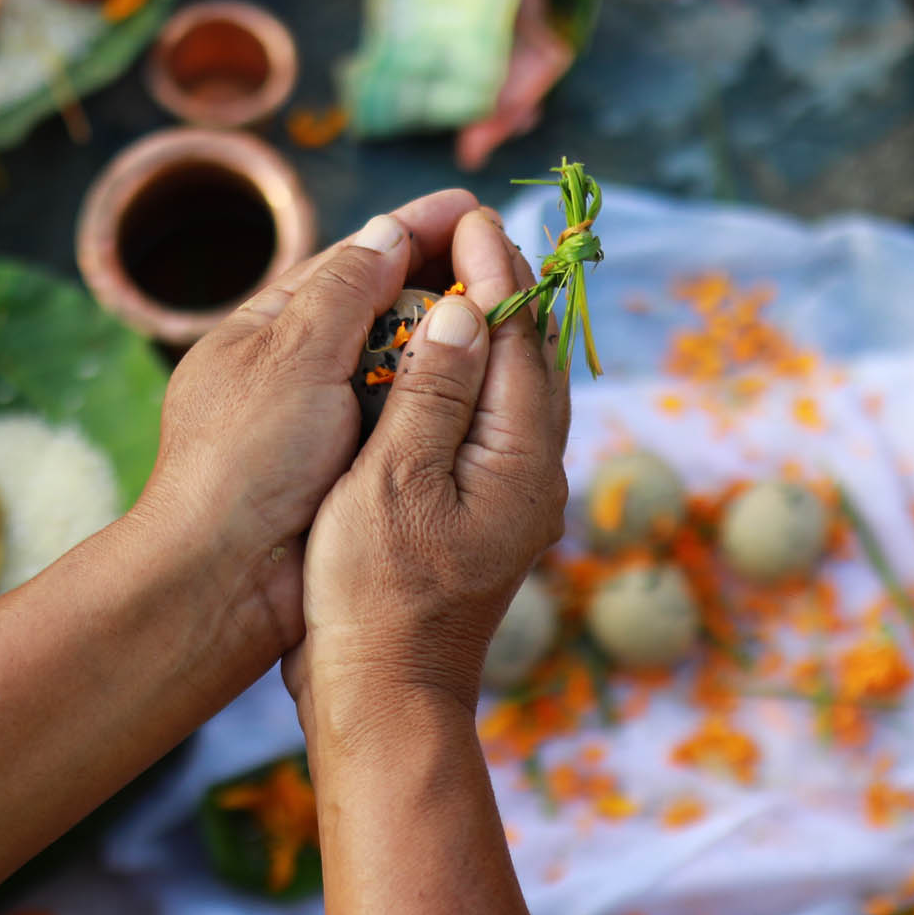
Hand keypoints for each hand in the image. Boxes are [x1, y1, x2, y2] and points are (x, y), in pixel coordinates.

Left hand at [136, 189, 480, 662]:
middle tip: (503, 257)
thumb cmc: (243, 461)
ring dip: (445, 342)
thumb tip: (389, 234)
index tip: (469, 208)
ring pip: (398, 368)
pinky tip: (483, 387)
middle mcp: (295, 371)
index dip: (411, 231)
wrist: (224, 578)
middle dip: (437, 280)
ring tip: (506, 316)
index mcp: (267, 330)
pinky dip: (440, 400)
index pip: (348, 261)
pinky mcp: (348, 473)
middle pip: (378, 310)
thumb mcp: (291, 358)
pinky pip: (405, 421)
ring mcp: (323, 425)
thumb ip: (344, 293)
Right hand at [286, 208, 568, 738]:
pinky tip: (442, 365)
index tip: (468, 217)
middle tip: (466, 230)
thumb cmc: (375, 595)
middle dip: (505, 289)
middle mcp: (537, 475)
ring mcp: (518, 500)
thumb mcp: (392, 483)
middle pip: (536, 359)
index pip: (522, 338)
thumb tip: (465, 312)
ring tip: (458, 278)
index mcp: (522, 459)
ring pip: (521, 391)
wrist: (384, 697)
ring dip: (494, 331)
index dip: (496, 271)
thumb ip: (432, 394)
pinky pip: (497, 423)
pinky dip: (476, 378)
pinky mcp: (491, 518)